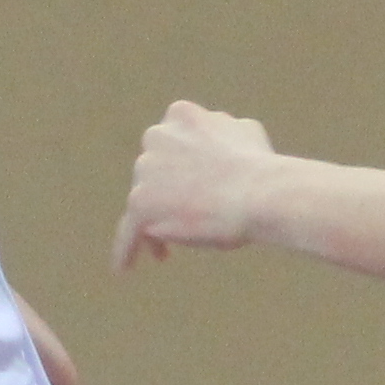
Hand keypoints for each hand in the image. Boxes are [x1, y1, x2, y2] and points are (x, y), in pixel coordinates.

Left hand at [114, 101, 280, 269]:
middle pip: (153, 173)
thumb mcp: (245, 131)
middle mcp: (157, 137)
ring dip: (153, 225)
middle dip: (166, 196)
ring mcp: (146, 170)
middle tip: (182, 220)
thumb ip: (220, 133)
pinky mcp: (141, 203)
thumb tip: (220, 136)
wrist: (258, 193)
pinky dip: (126, 249)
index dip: (180, 169)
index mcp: (181, 116)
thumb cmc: (260, 168)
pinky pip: (128, 231)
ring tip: (163, 253)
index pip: (172, 145)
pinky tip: (124, 268)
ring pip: (142, 204)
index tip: (190, 187)